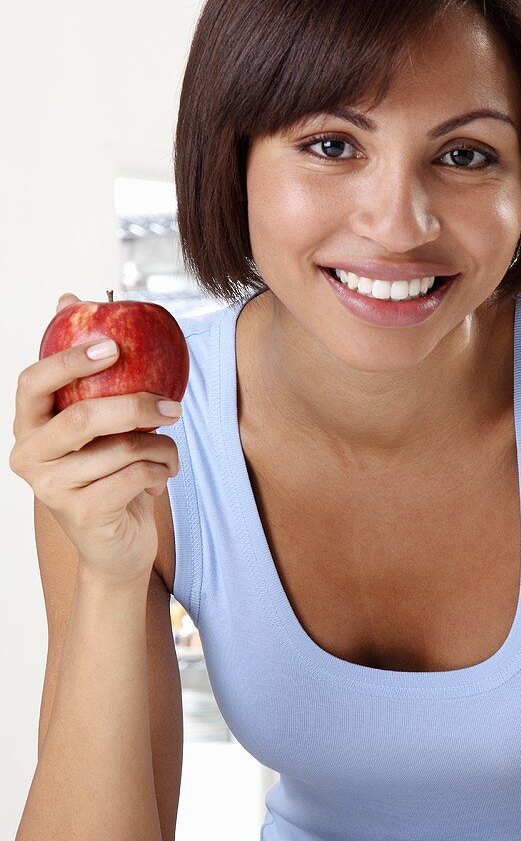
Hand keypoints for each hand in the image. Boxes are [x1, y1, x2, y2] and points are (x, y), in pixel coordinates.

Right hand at [9, 291, 180, 585]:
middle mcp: (28, 455)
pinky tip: (162, 477)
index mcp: (28, 424)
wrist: (116, 544)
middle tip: (173, 405)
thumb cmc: (107, 472)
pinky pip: (135, 477)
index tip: (112, 345)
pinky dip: (161, 472)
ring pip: (119, 450)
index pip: (33, 381)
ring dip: (159, 447)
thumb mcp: (98, 421)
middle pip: (82, 417)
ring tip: (169, 452)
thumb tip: (68, 297)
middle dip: (136, 406)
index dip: (69, 360)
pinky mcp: (81, 515)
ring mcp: (50, 489)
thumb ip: (83, 369)